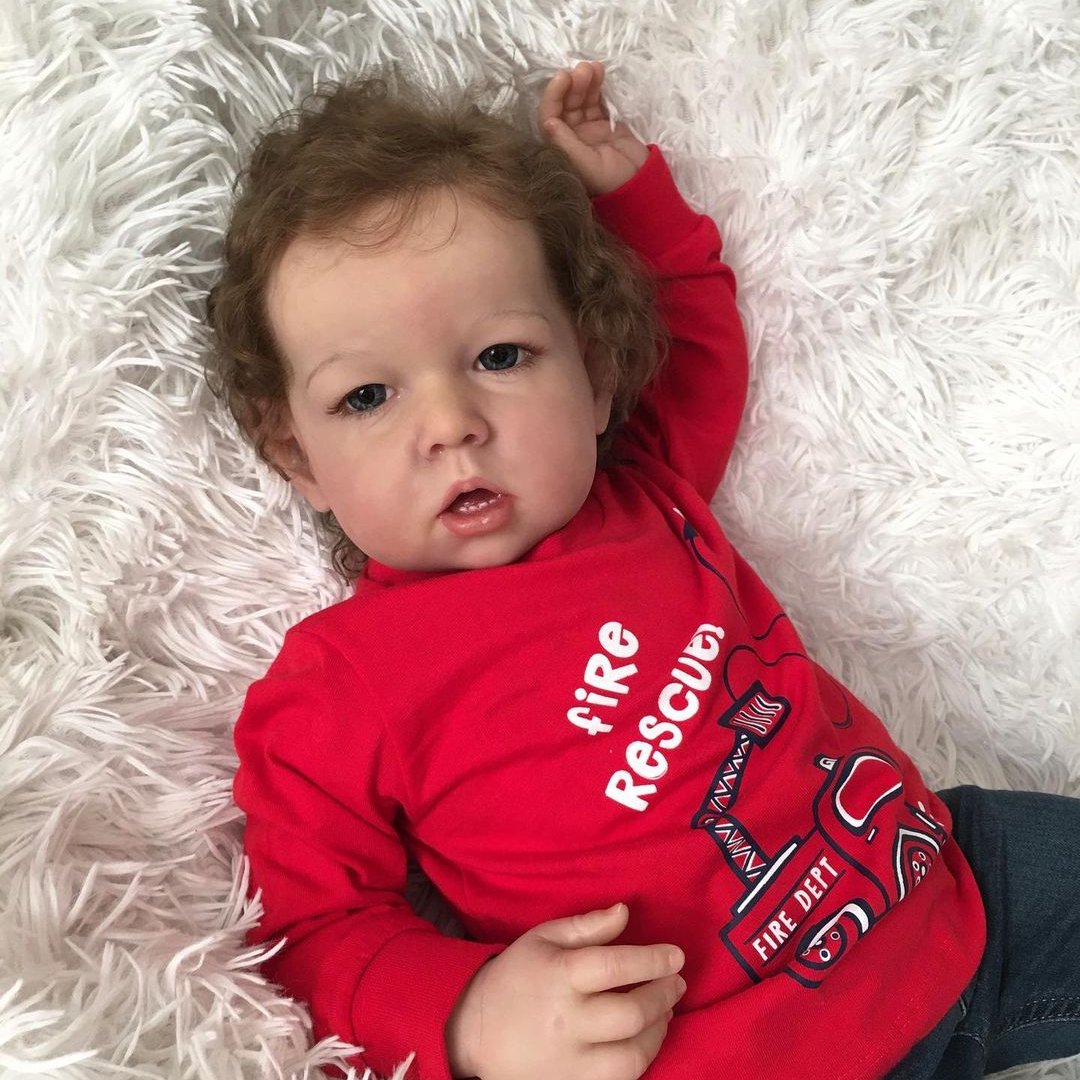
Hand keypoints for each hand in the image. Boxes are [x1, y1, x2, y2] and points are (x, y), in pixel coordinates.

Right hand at [446, 903, 685, 1079]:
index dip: (653, 960)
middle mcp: (565, 1020)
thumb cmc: (514, 978)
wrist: (473, 1034)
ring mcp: (569, 1061)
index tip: (676, 955)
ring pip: (630, 1057)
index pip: (614, 966)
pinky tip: (644, 1039)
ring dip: (657, 1033)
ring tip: (664, 1012)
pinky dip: (640, 1060)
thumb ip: (587, 926)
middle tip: (677, 982)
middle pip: (629, 1013)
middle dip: (662, 996)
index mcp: (557, 975)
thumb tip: (625, 911)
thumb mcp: (543, 938)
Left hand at [538, 61, 649, 195]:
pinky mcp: (602, 124)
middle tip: (583, 69)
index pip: (550, 117)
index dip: (554, 95)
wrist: (639, 185)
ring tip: (593, 67)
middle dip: (572, 84)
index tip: (565, 77)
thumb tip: (548, 121)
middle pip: (565, 105)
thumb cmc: (610, 181)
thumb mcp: (586, 165)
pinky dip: (596, 87)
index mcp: (560, 149)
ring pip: (580, 100)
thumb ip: (566, 144)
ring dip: (584, 82)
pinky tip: (599, 73)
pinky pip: (595, 101)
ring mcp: (586, 130)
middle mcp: (569, 137)